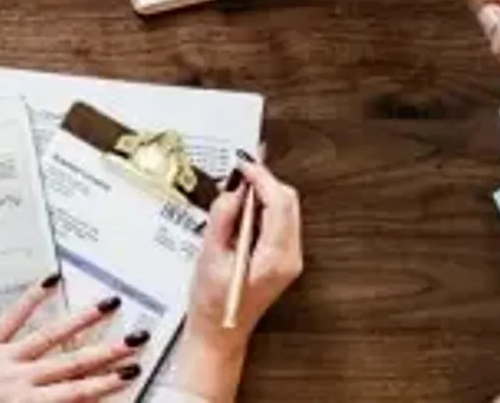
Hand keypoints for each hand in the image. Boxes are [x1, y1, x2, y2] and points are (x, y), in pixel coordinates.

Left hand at [0, 276, 145, 402]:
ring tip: (109, 304)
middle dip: (107, 351)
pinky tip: (50, 280)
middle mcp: (17, 380)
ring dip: (81, 320)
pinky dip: (30, 298)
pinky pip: (9, 319)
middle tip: (137, 337)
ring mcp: (0, 360)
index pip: (75, 393)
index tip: (132, 373)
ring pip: (49, 337)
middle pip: (71, 363)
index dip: (106, 382)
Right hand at [167, 157, 303, 402]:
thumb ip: (222, 219)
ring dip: (264, 195)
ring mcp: (290, 259)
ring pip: (286, 209)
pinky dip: (263, 209)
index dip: (262, 178)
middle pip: (288, 202)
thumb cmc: (211, 306)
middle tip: (239, 176)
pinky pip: (280, 222)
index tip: (244, 165)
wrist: (219, 334)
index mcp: (275, 258)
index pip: (279, 203)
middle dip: (265, 183)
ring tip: (237, 194)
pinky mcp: (283, 258)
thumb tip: (233, 190)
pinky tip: (243, 212)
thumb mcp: (209, 258)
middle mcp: (289, 258)